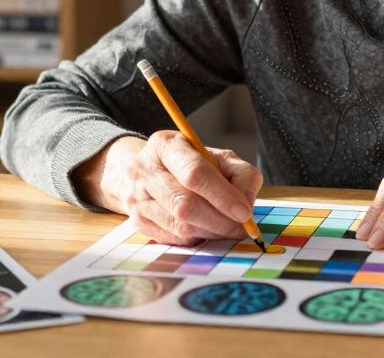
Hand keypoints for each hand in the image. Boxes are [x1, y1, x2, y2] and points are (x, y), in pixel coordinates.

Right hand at [78, 131, 262, 244]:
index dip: (222, 195)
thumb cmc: (191, 163)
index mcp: (165, 145)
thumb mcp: (219, 158)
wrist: (149, 171)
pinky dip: (196, 237)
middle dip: (220, 220)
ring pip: (180, 225)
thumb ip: (241, 174)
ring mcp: (137, 197)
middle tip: (242, 228)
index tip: (244, 212)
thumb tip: (246, 204)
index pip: (194, 173)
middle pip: (185, 204)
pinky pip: (173, 238)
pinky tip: (206, 228)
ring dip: (211, 231)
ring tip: (228, 228)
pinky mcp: (138, 220)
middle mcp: (144, 170)